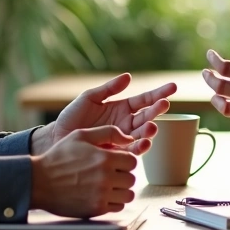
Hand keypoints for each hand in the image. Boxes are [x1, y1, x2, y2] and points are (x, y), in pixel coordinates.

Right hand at [31, 126, 137, 217]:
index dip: (125, 160)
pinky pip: (118, 207)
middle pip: (131, 179)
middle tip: (111, 173)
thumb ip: (107, 133)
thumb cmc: (59, 157)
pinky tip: (102, 195)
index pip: (133, 161)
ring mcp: (101, 195)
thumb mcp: (81, 135)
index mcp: (104, 158)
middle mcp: (106, 178)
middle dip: (123, 175)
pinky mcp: (96, 209)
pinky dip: (113, 202)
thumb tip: (129, 138)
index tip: (116, 162)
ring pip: (128, 195)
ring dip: (121, 190)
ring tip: (108, 185)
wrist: (39, 182)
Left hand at [41, 73, 175, 155]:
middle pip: (147, 116)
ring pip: (143, 135)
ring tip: (153, 126)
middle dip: (157, 110)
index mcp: (121, 108)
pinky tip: (143, 143)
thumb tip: (128, 76)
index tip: (173, 87)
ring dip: (150, 131)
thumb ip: (109, 89)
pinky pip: (132, 151)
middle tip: (165, 104)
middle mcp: (126, 123)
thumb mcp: (89, 98)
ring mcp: (122, 139)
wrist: (57, 139)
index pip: (144, 100)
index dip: (158, 93)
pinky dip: (140, 147)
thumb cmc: (71, 117)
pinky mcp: (117, 153)